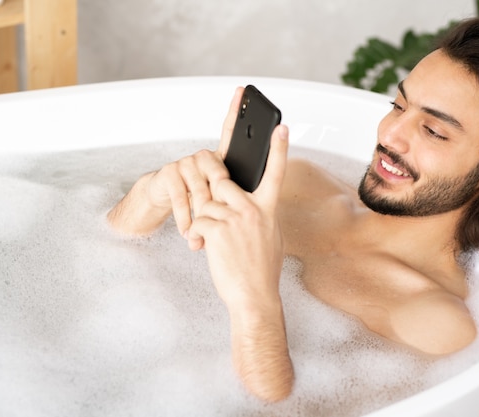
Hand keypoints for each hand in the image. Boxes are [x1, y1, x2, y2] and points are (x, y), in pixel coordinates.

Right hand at [107, 87, 245, 238]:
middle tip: (221, 223)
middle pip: (219, 176)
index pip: (229, 132)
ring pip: (201, 189)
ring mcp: (185, 163)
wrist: (169, 213)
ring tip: (203, 235)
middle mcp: (203, 157)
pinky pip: (182, 197)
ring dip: (202, 217)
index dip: (235, 110)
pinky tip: (188, 233)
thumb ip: (237, 195)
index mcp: (221, 162)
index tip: (241, 90)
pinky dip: (186, 219)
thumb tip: (257, 201)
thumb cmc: (203, 208)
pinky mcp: (169, 174)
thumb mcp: (223, 204)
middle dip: (220, 204)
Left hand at [185, 122, 288, 304]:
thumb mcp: (269, 235)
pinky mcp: (217, 231)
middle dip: (212, 193)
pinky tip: (206, 248)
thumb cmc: (261, 269)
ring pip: (206, 201)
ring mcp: (235, 220)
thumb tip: (248, 202)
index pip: (276, 172)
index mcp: (268, 209)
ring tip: (214, 240)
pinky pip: (198, 220)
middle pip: (222, 180)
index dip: (279, 148)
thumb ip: (259, 214)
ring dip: (204, 219)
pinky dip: (197, 234)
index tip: (281, 128)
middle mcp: (253, 210)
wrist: (254, 296)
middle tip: (215, 214)